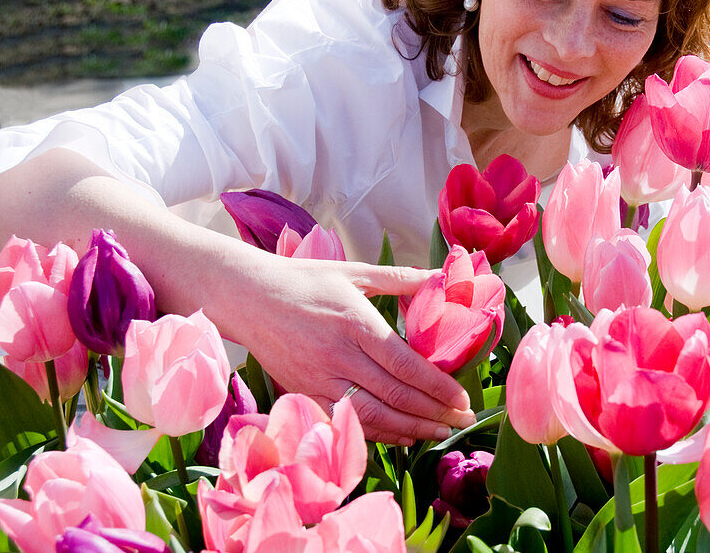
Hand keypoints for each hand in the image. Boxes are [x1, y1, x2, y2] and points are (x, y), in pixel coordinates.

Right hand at [219, 253, 476, 445]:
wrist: (246, 297)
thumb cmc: (305, 279)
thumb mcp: (354, 272)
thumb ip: (400, 278)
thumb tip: (443, 277)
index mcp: (356, 323)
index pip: (405, 364)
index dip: (438, 387)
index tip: (463, 399)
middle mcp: (338, 355)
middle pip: (394, 395)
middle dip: (434, 413)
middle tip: (463, 422)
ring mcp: (318, 379)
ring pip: (372, 415)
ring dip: (410, 429)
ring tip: (439, 433)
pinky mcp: (304, 393)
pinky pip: (346, 421)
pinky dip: (377, 433)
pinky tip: (401, 435)